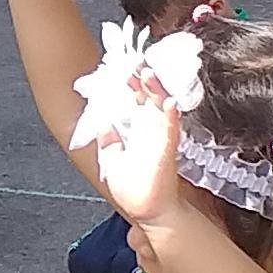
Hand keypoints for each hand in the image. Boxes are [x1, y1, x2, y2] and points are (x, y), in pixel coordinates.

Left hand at [88, 79, 186, 224]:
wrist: (146, 210)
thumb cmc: (133, 189)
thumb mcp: (111, 158)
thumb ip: (108, 138)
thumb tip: (100, 120)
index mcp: (137, 130)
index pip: (133, 100)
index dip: (127, 84)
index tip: (119, 68)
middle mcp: (151, 129)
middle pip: (148, 96)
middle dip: (141, 79)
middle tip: (133, 63)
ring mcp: (161, 136)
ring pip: (161, 104)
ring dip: (156, 88)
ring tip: (147, 72)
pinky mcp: (168, 147)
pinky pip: (171, 125)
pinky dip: (170, 111)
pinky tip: (167, 100)